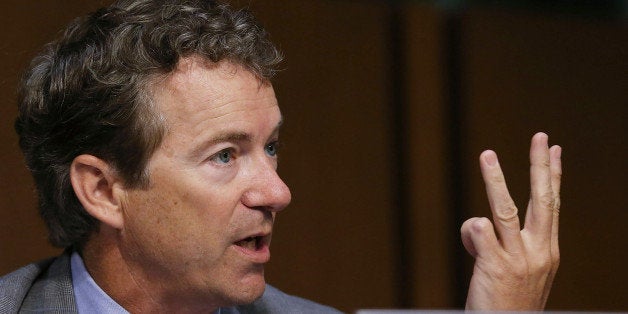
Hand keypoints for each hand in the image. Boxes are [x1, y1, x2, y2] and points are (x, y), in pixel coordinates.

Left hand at [461, 132, 561, 309]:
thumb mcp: (521, 273)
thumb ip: (507, 245)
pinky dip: (471, 230)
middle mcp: (537, 252)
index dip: (553, 176)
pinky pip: (479, 232)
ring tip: (487, 154)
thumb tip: (481, 223)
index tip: (555, 150)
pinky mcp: (496, 266)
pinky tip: (472, 239)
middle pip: (541, 200)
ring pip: (506, 210)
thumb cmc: (510, 306)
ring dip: (496, 179)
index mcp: (547, 252)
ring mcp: (518, 259)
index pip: (552, 206)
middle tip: (540, 137)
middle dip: (540, 166)